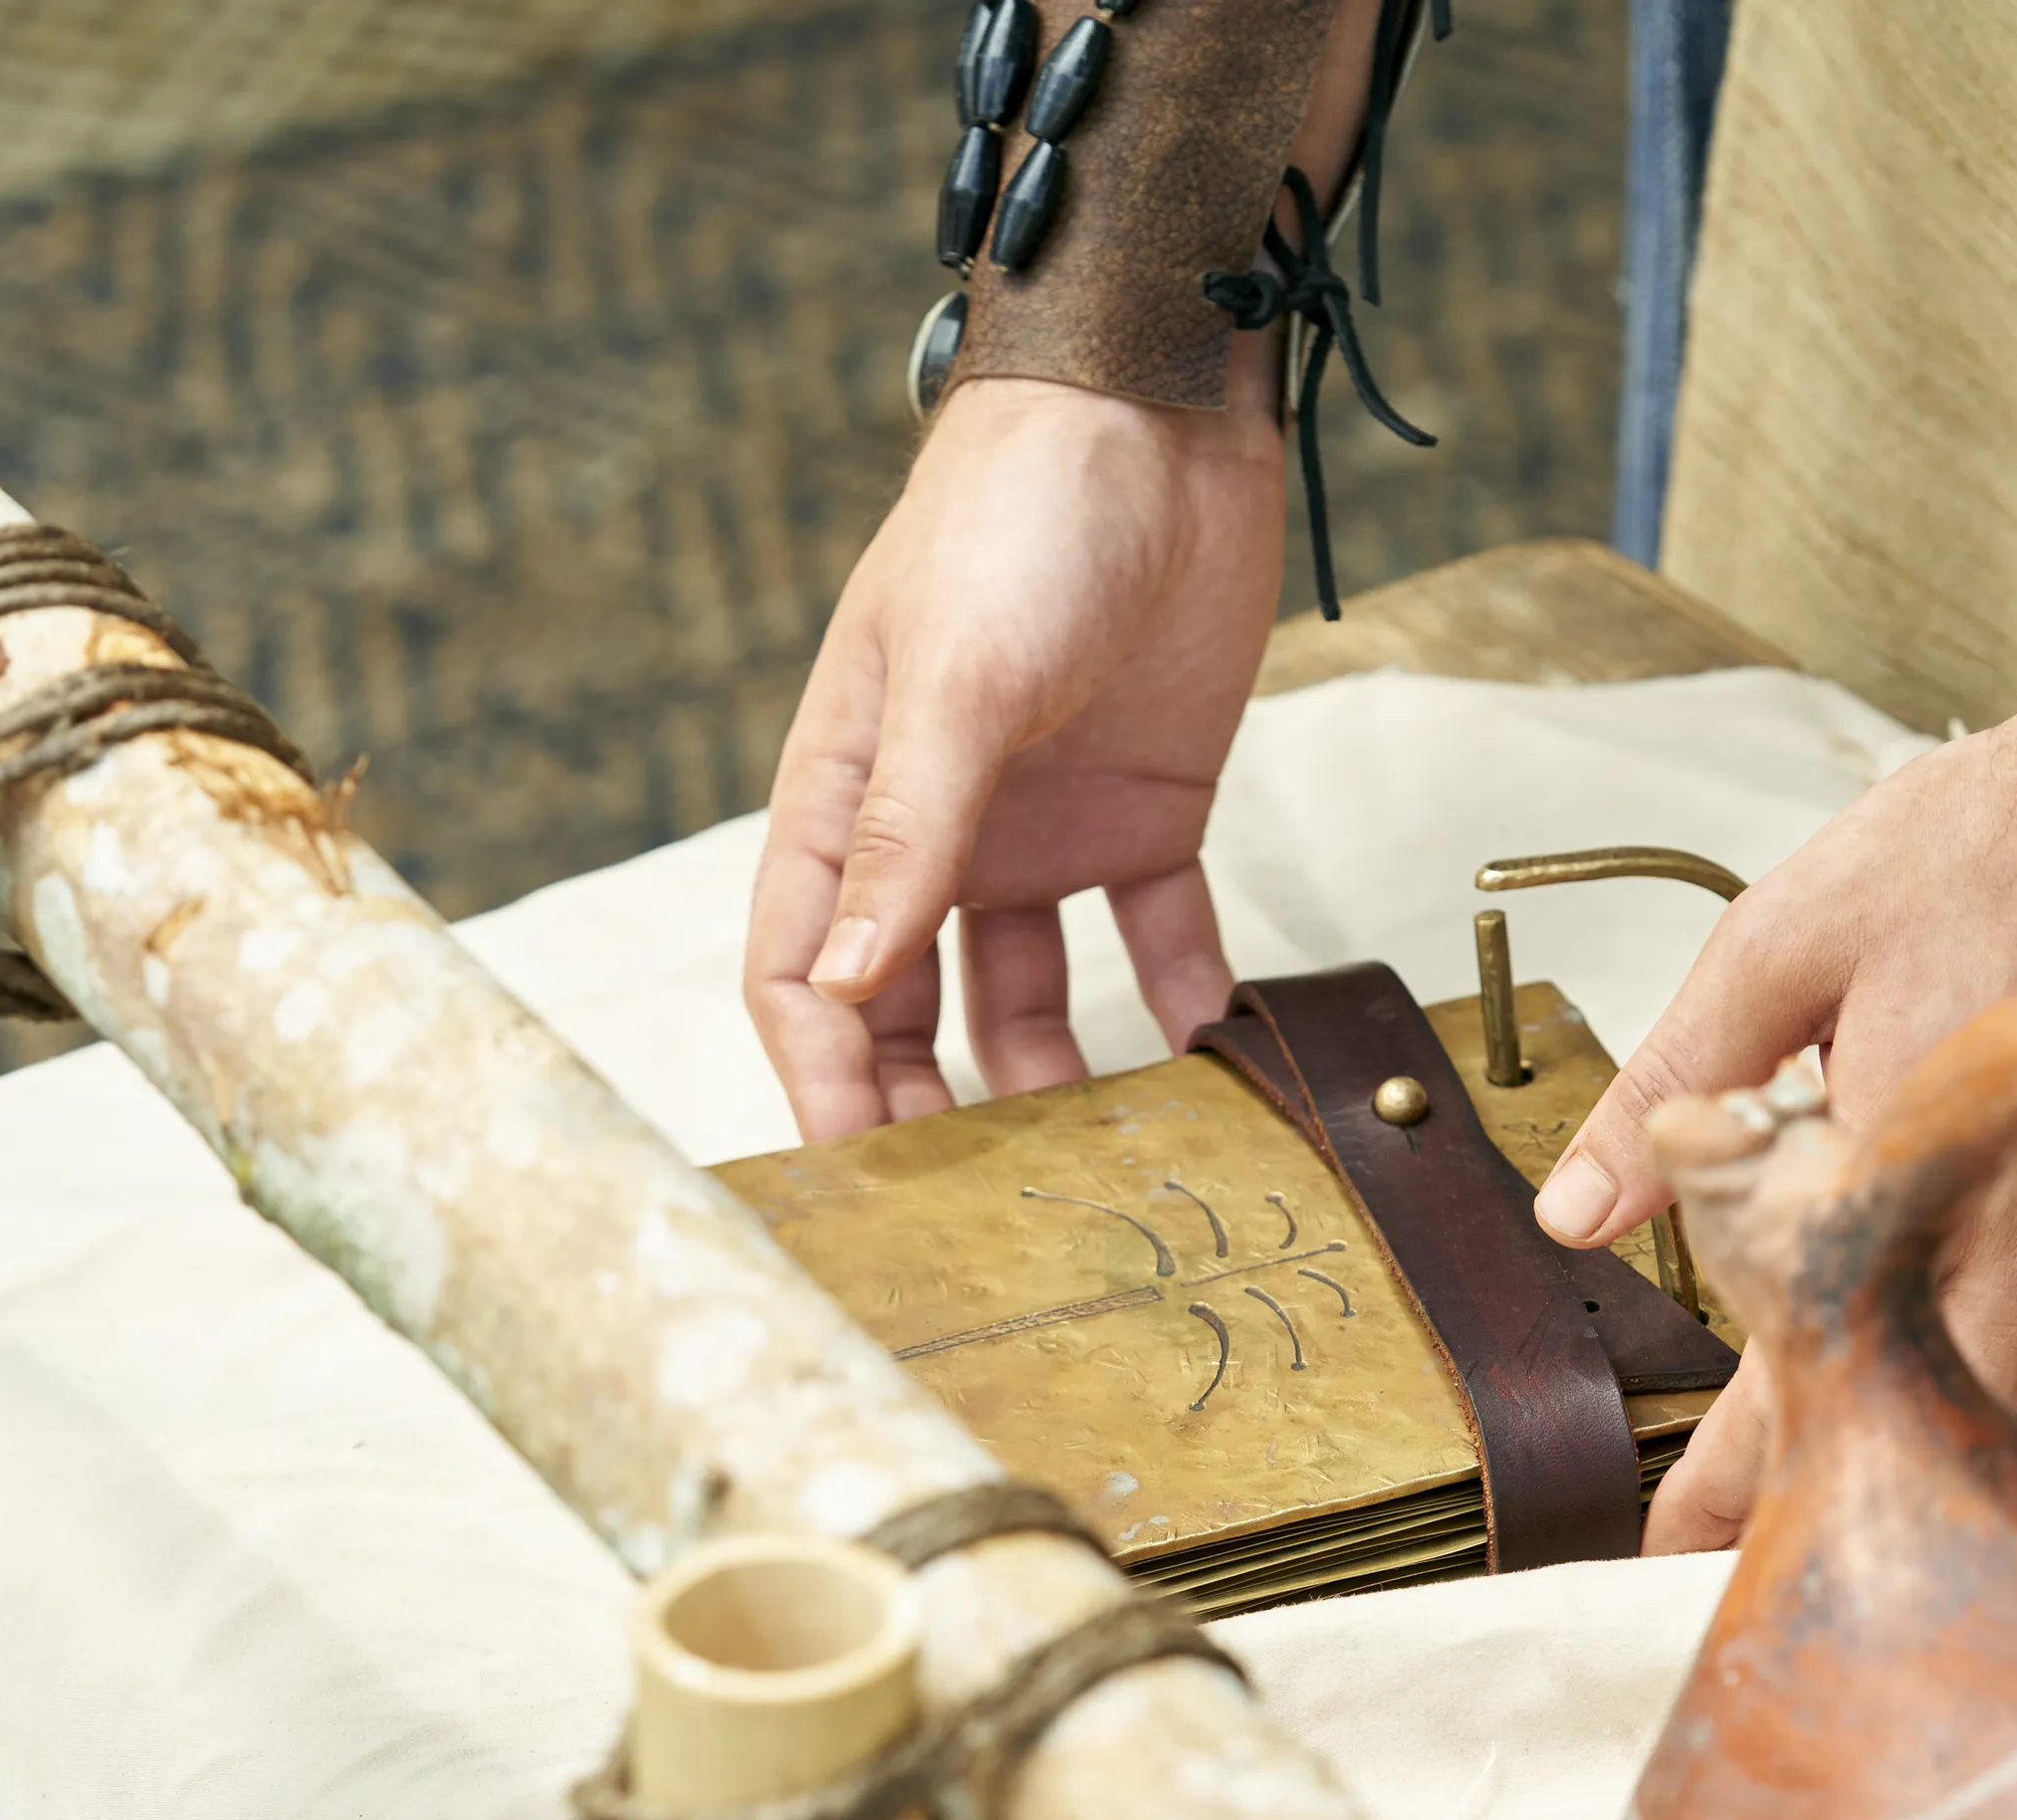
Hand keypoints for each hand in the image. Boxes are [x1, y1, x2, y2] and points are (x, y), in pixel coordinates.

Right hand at [748, 367, 1287, 1137]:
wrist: (1162, 411)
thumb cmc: (1019, 515)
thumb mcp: (955, 680)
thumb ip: (910, 836)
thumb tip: (844, 985)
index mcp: (847, 795)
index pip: (802, 973)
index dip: (822, 1079)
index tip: (861, 1182)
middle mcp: (935, 828)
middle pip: (907, 1006)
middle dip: (930, 1108)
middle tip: (977, 1212)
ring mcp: (1041, 823)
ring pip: (1030, 993)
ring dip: (1056, 1077)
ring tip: (1099, 1162)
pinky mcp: (1149, 807)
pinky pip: (1158, 935)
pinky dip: (1183, 999)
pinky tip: (1214, 1061)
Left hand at [1535, 709, 2016, 1552]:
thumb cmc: (1993, 847)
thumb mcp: (1785, 938)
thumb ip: (1671, 1082)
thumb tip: (1575, 1208)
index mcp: (1903, 1180)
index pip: (1796, 1388)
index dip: (1716, 1489)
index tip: (1660, 1546)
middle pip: (1913, 1460)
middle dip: (1822, 1520)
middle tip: (1740, 1564)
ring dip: (1932, 1495)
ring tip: (1860, 1525)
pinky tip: (1976, 1437)